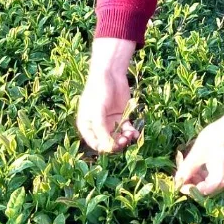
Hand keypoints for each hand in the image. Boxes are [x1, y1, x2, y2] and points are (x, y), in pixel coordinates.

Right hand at [77, 39, 140, 153]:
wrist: (110, 74)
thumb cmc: (98, 91)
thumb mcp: (97, 112)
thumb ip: (101, 130)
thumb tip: (107, 148)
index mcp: (87, 126)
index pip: (95, 143)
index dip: (104, 148)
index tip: (113, 146)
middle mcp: (98, 126)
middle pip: (108, 142)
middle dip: (116, 144)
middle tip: (124, 140)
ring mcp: (110, 122)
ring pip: (118, 137)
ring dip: (124, 139)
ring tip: (130, 135)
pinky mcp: (121, 117)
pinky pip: (126, 129)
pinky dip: (131, 133)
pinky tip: (135, 133)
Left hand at [173, 98, 223, 196]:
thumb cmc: (217, 137)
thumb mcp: (198, 152)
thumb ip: (187, 168)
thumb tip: (177, 180)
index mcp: (218, 180)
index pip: (199, 192)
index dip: (186, 187)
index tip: (176, 179)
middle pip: (204, 189)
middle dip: (191, 181)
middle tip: (180, 170)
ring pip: (208, 182)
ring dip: (196, 176)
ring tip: (187, 163)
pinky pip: (214, 176)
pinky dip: (204, 172)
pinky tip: (198, 161)